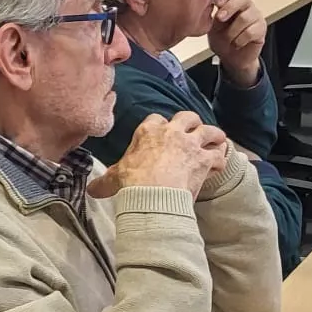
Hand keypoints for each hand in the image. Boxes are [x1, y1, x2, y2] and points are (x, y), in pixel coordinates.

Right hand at [89, 111, 228, 198]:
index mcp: (148, 131)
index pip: (156, 119)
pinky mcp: (204, 159)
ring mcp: (190, 144)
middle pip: (187, 117)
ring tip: (215, 142)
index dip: (161, 126)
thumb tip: (91, 189)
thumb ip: (104, 181)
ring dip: (214, 136)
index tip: (162, 134)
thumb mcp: (114, 179)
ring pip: (209, 131)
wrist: (152, 194)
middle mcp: (172, 132)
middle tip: (193, 132)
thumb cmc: (132, 183)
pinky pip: (218, 154)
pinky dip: (220, 159)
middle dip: (192, 123)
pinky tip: (218, 164)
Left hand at [206, 0, 267, 86]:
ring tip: (228, 39)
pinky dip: (240, 40)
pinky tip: (236, 43)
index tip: (216, 2)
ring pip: (245, 17)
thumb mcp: (212, 25)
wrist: (231, 57)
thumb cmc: (222, 39)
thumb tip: (205, 3)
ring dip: (232, 31)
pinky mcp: (262, 28)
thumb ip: (211, 13)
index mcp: (231, 1)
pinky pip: (251, 31)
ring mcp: (255, 16)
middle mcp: (245, 6)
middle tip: (220, 18)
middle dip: (229, 8)